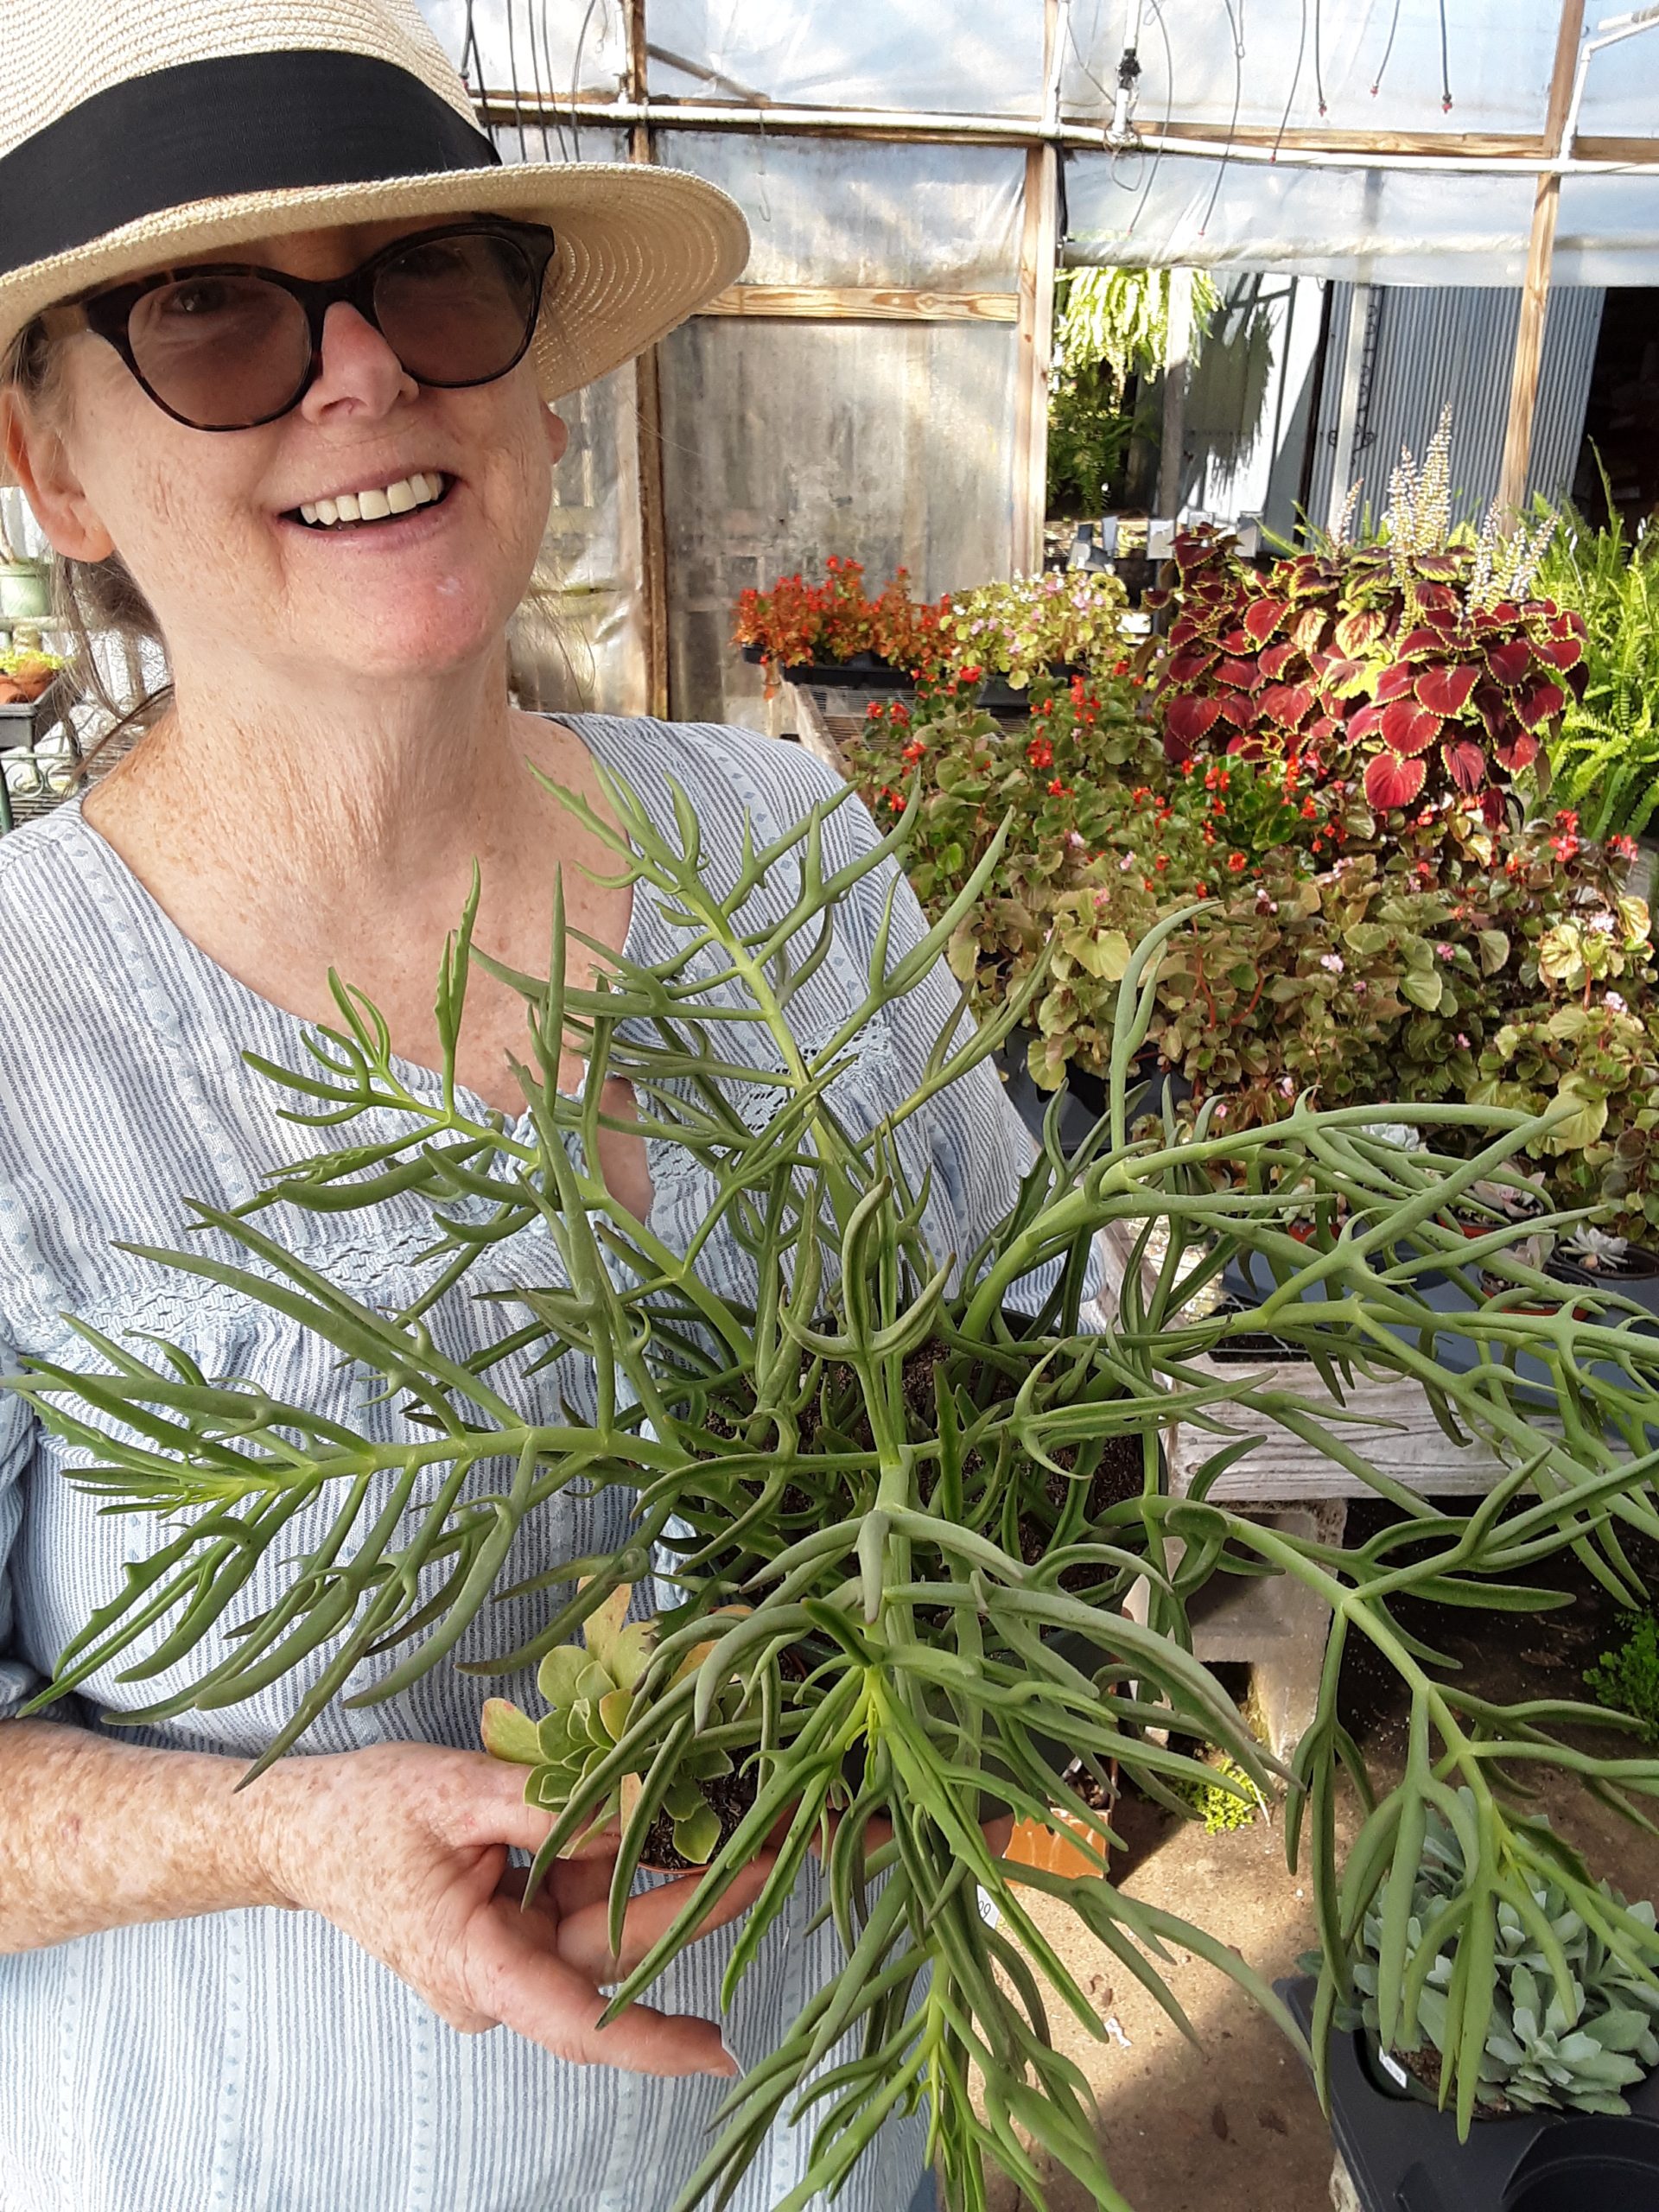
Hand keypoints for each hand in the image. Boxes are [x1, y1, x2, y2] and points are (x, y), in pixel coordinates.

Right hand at [250, 1740, 770, 2075]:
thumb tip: (643, 1799)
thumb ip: (552, 1802)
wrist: (302, 1827)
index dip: (651, 2039)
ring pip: (608, 1921)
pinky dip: (623, 1858)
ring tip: (747, 1830)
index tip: (721, 2052)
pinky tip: (674, 1820)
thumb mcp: (457, 1791)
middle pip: (612, 1951)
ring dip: (667, 1876)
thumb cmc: (364, 1812)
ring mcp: (508, 1955)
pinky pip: (583, 1898)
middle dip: (693, 1905)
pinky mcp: (516, 1925)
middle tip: (773, 1855)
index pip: (576, 2021)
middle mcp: (499, 1978)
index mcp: (474, 1965)